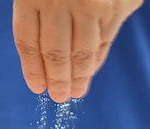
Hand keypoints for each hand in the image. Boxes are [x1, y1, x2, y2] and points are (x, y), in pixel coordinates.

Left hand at [13, 0, 142, 102]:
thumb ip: (36, 4)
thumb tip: (41, 49)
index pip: (28, 41)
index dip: (32, 68)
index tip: (38, 87)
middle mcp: (62, 0)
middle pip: (55, 53)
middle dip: (57, 79)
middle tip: (59, 98)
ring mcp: (95, 3)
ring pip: (83, 51)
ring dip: (79, 76)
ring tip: (76, 91)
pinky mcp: (121, 2)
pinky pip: (107, 37)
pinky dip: (98, 56)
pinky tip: (92, 67)